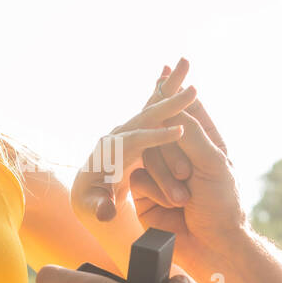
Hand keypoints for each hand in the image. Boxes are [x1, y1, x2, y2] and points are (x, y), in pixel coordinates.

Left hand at [71, 85, 198, 225]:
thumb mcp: (96, 205)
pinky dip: (167, 91)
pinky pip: (155, 107)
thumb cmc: (95, 199)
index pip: (136, 141)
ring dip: (170, 87)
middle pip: (144, 115)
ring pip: (151, 104)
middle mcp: (119, 133)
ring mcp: (128, 128)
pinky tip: (181, 75)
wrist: (89, 186)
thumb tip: (104, 214)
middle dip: (168, 103)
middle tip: (192, 90)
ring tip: (187, 68)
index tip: (178, 130)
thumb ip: (100, 208)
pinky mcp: (137, 128)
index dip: (156, 137)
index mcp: (111, 151)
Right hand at [131, 61, 247, 272]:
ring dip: (166, 176)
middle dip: (169, 146)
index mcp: (205, 142)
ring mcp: (161, 171)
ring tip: (185, 198)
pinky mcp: (144, 191)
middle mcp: (181, 153)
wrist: (210, 247)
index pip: (188, 109)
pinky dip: (155, 189)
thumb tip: (171, 108)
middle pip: (162, 128)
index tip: (167, 69)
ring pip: (147, 153)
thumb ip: (190, 133)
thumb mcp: (212, 163)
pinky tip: (173, 204)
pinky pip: (138, 177)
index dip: (176, 90)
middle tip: (175, 158)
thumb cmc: (222, 205)